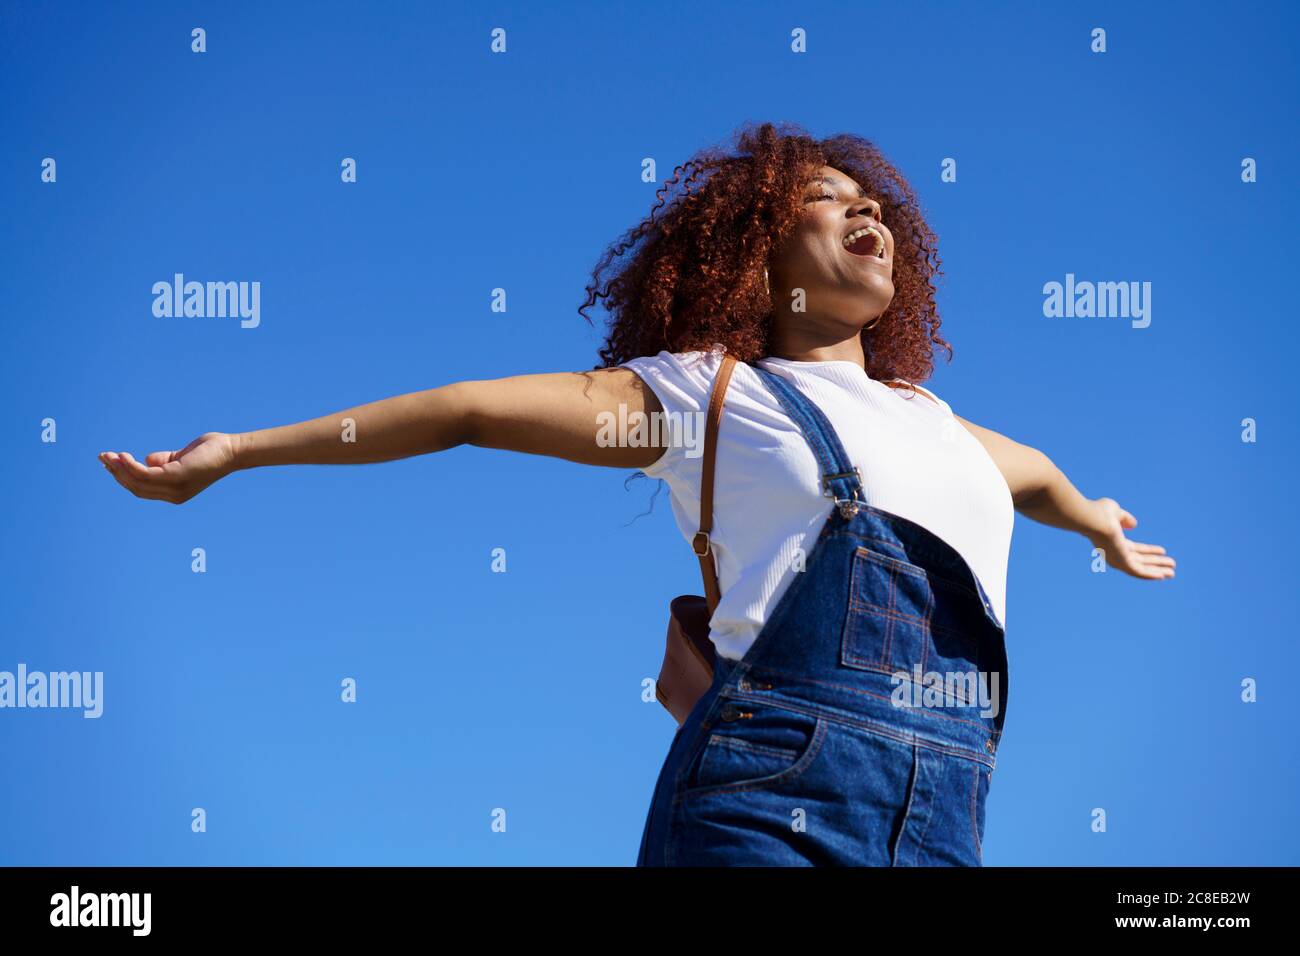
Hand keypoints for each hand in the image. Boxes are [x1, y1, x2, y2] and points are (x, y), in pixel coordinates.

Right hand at [98, 432, 240, 503]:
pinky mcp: (178, 476)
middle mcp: (174, 494)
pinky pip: (148, 473)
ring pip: (139, 482)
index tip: (109, 463)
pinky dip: (132, 466)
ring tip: (109, 456)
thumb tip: (146, 460)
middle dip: (117, 473)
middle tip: (103, 458)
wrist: (232, 450)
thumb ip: (163, 461)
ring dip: (120, 468)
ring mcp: (176, 487)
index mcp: (173, 492)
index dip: (123, 477)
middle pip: (136, 487)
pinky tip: (123, 456)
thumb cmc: (208, 452)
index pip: (142, 489)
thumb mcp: (180, 458)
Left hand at [1086, 497, 1175, 579]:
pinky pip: (1138, 572)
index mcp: (1114, 542)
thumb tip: (1133, 525)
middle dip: (1156, 564)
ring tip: (1172, 573)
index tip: (1163, 551)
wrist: (1092, 518)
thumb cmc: (1099, 513)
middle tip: (1171, 567)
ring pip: (1141, 568)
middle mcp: (1115, 553)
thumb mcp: (1115, 512)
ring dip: (1157, 571)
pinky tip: (1162, 576)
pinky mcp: (1121, 562)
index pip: (1135, 550)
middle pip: (1140, 561)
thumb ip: (1125, 518)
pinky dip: (1150, 574)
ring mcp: (1118, 559)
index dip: (1150, 551)